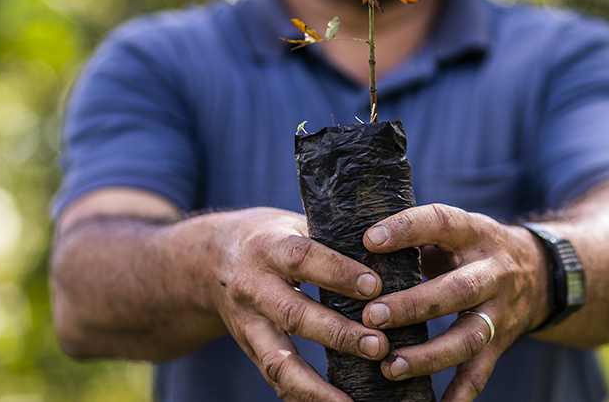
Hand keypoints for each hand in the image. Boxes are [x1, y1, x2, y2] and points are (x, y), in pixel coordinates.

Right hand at [210, 207, 389, 400]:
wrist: (211, 261)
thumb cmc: (275, 238)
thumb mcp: (297, 225)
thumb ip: (336, 237)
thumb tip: (397, 246)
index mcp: (270, 247)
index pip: (303, 258)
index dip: (338, 272)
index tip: (375, 286)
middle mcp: (254, 287)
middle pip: (294, 314)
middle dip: (338, 333)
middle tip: (379, 346)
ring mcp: (247, 323)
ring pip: (278, 359)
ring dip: (316, 385)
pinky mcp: (249, 348)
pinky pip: (274, 379)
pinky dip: (302, 397)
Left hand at [360, 204, 549, 400]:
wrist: (538, 272)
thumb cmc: (472, 249)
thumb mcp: (453, 232)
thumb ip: (415, 236)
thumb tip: (351, 240)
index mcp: (475, 233)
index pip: (443, 222)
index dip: (408, 229)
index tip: (369, 241)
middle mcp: (493, 271)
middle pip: (459, 289)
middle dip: (414, 305)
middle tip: (371, 316)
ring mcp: (499, 310)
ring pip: (469, 336)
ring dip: (430, 355)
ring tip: (390, 366)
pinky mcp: (501, 341)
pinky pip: (481, 372)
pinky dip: (460, 393)